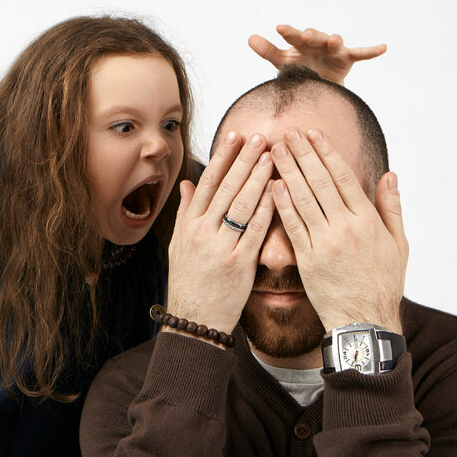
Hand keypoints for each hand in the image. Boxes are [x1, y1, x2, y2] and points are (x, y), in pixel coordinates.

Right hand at [165, 132, 274, 339]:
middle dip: (244, 159)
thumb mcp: (179, 246)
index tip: (235, 135)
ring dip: (258, 177)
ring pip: (241, 204)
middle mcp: (202, 232)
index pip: (207, 182)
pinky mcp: (238, 263)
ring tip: (272, 155)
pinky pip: (255, 230)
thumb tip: (187, 184)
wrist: (194, 320)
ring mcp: (220, 247)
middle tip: (259, 136)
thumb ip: (185, 213)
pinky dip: (266, 208)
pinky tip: (277, 190)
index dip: (222, 157)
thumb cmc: (190, 282)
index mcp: (188, 225)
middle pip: (225, 188)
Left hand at [248, 24, 385, 85]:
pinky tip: (383, 47)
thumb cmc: (299, 69)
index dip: (288, 32)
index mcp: (300, 43)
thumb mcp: (282, 62)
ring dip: (334, 40)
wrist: (318, 87)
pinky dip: (372, 51)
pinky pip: (361, 54)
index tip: (279, 28)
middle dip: (311, 35)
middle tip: (306, 35)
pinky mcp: (347, 58)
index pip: (293, 37)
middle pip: (314, 36)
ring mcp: (333, 49)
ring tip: (334, 41)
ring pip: (334, 42)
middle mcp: (317, 42)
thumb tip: (250, 37)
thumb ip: (268, 51)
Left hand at [269, 127, 407, 331]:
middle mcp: (346, 228)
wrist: (364, 320)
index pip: (343, 177)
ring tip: (275, 150)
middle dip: (303, 154)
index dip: (326, 152)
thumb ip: (391, 208)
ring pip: (303, 199)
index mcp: (367, 221)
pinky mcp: (307, 260)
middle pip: (320, 182)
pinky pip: (292, 227)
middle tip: (288, 132)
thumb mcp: (398, 245)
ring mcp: (325, 243)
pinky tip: (271, 185)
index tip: (314, 133)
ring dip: (288, 172)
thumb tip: (389, 175)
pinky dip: (282, 204)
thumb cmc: (383, 283)